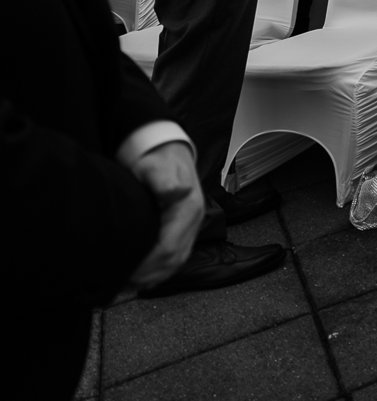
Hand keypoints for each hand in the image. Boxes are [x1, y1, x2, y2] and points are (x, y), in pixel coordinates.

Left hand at [125, 142, 203, 288]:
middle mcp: (194, 220)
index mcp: (188, 209)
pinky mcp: (185, 229)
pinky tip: (144, 277)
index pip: (169, 248)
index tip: (124, 271)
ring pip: (177, 261)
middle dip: (149, 274)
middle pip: (174, 259)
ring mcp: (191, 226)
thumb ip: (164, 180)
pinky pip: (177, 256)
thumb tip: (176, 191)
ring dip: (155, 275)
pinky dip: (161, 270)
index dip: (146, 265)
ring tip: (131, 284)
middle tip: (122, 283)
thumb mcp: (156, 167)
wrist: (167, 153)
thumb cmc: (157, 161)